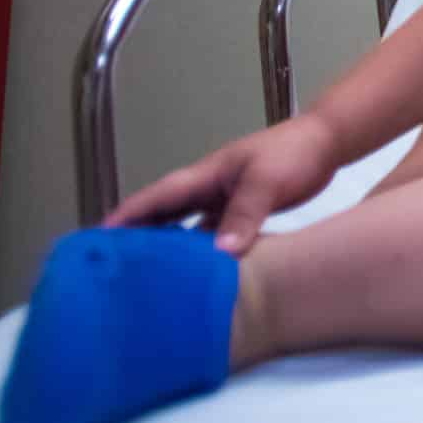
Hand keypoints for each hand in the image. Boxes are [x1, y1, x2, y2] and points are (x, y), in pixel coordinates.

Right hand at [105, 112, 341, 254]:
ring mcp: (222, 199)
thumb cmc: (295, 152)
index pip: (154, 199)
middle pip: (160, 216)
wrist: (327, 142)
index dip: (124, 218)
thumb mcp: (267, 180)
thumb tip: (220, 253)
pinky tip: (192, 276)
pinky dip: (198, 254)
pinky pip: (210, 235)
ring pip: (184, 229)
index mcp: (204, 177)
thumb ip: (245, 213)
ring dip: (165, 250)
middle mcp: (207, 189)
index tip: (95, 241)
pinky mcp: (241, 211)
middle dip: (134, 238)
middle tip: (110, 270)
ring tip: (145, 280)